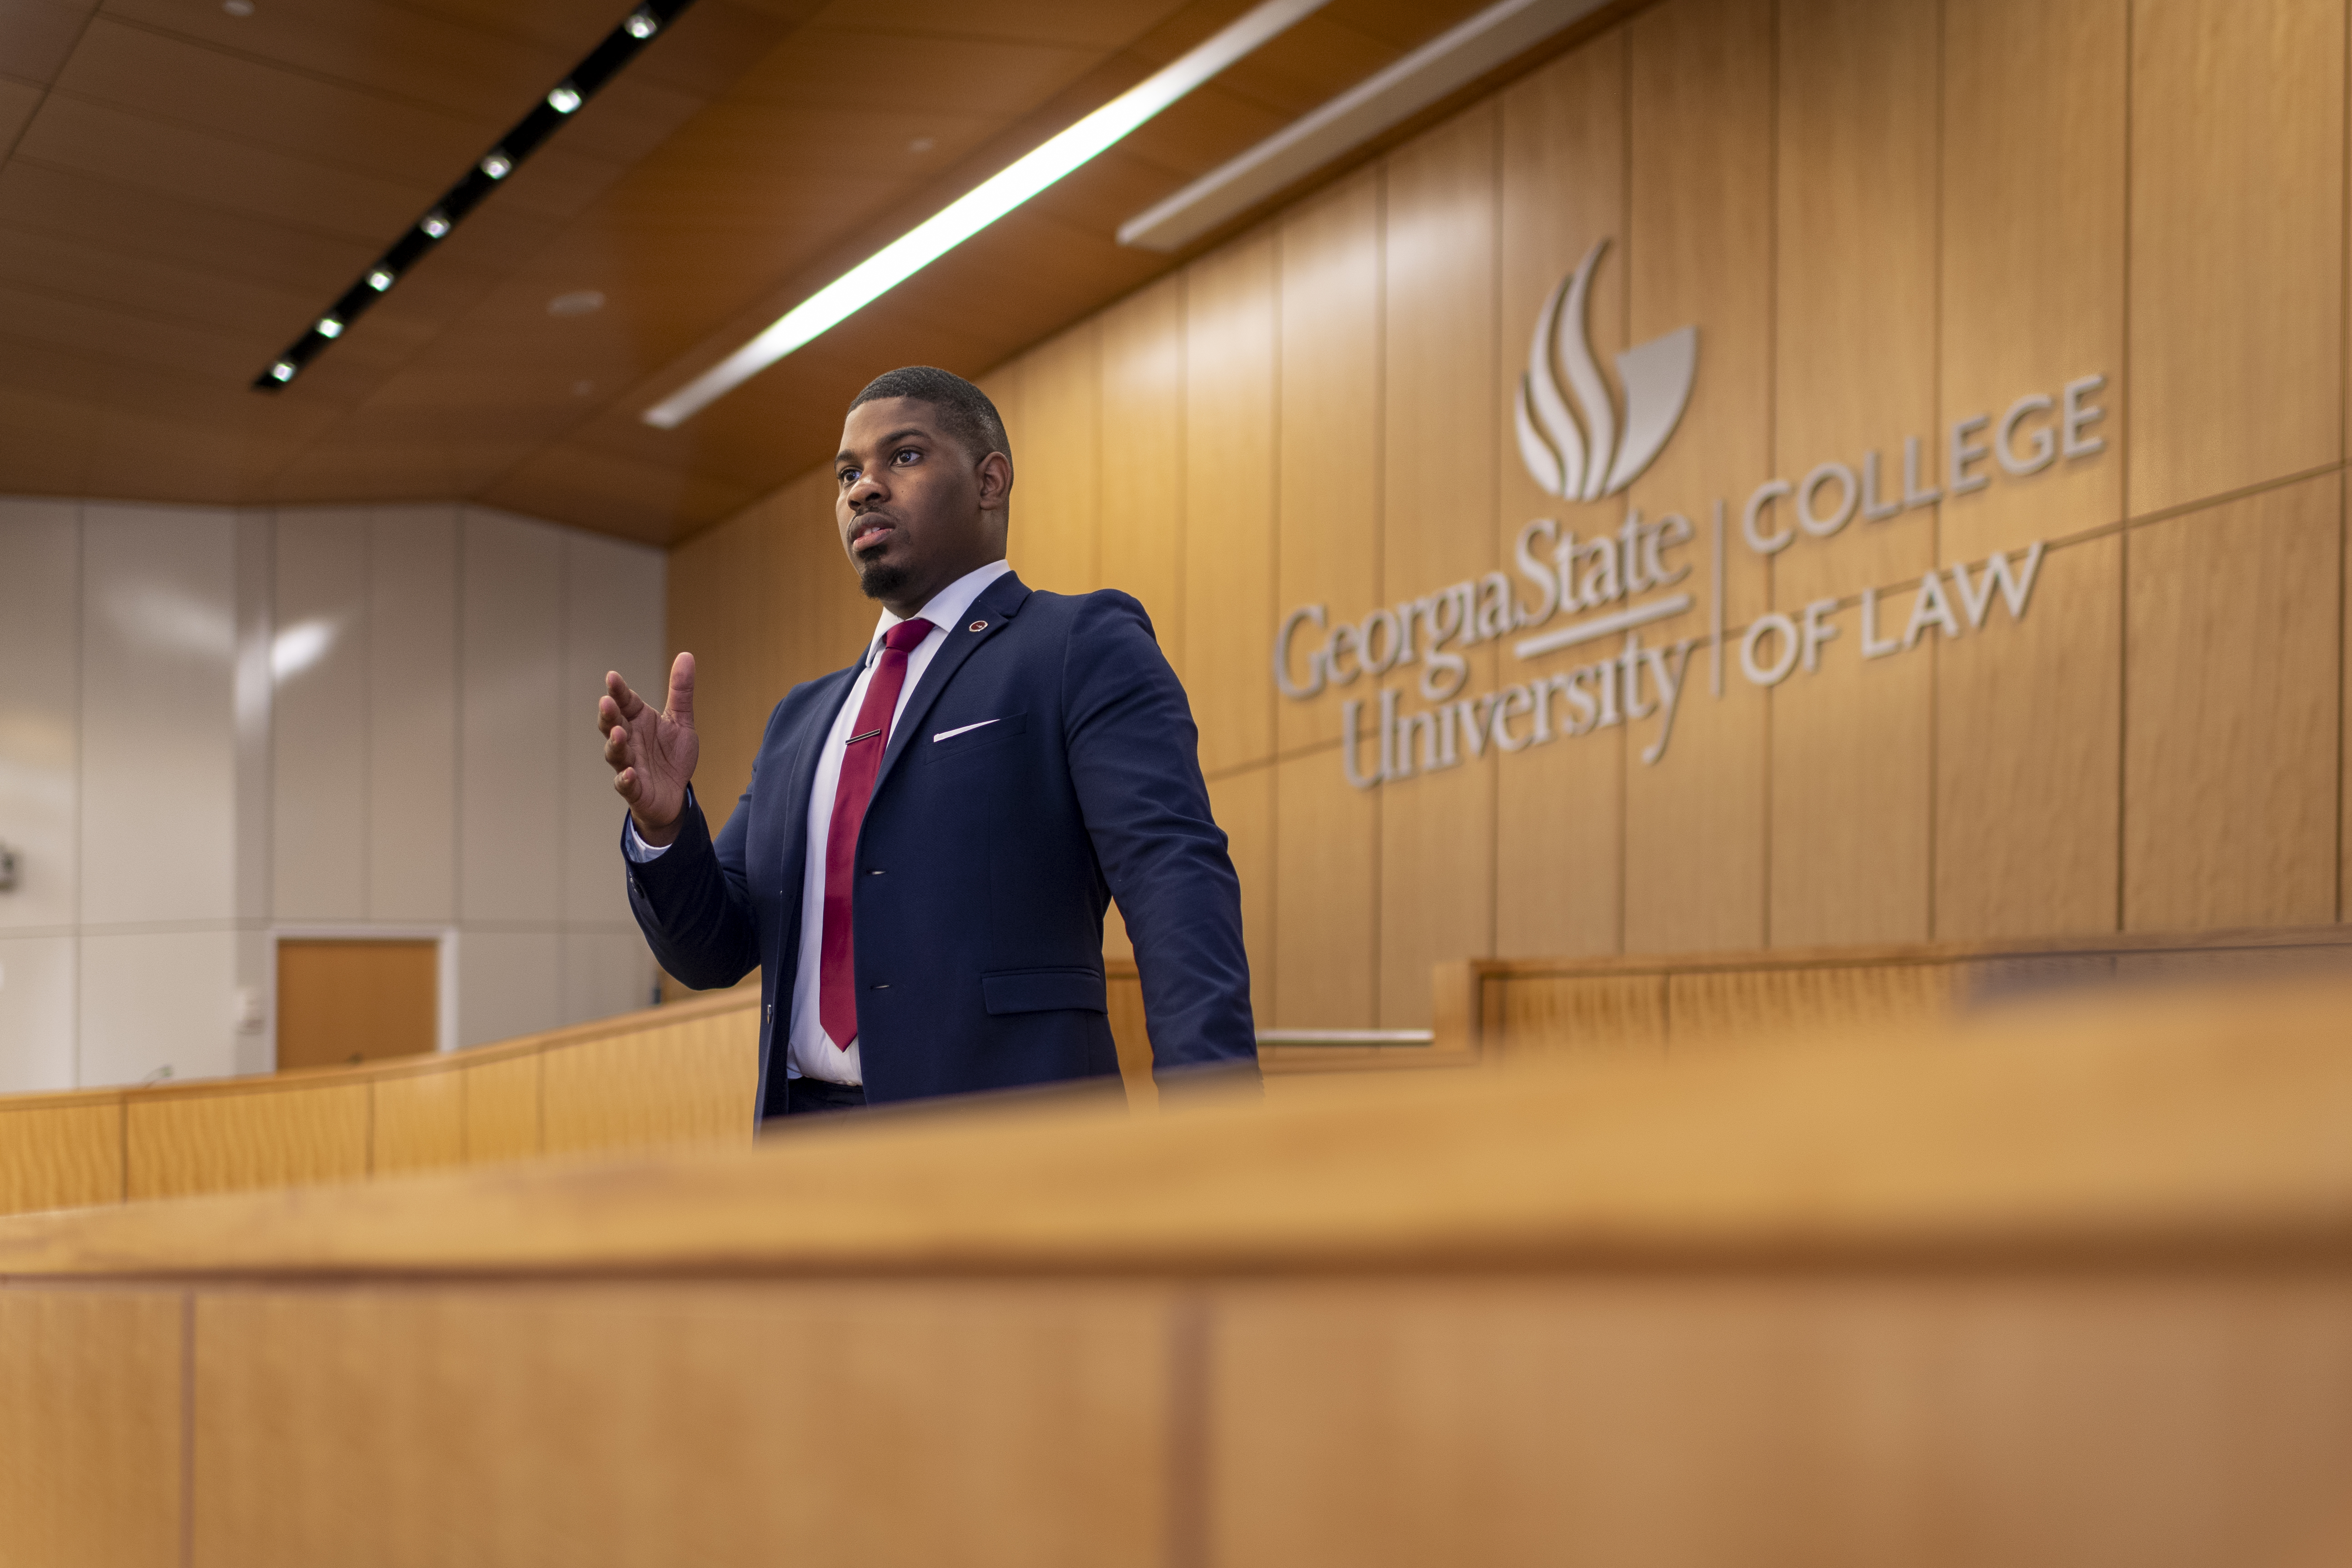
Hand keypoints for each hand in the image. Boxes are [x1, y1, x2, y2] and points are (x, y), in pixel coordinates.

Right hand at [599, 653, 698, 845]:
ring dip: (614, 743)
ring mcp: (628, 764)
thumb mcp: (681, 721)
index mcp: (638, 721)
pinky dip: (626, 779)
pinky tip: (628, 773)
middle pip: (612, 725)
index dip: (618, 691)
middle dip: (608, 715)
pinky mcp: (634, 788)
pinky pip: (626, 784)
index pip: (625, 702)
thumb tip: (686, 655)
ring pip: (615, 753)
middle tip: (606, 702)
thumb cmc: (671, 756)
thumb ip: (681, 691)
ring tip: (618, 734)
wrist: (676, 794)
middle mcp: (629, 740)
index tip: (612, 677)